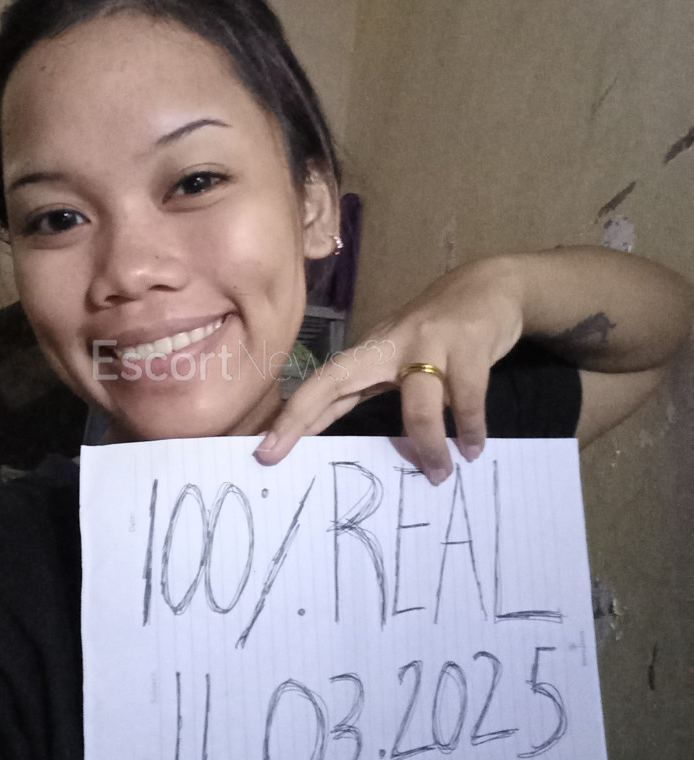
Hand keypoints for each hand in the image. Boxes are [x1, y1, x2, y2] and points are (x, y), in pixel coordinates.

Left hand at [254, 256, 523, 481]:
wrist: (493, 286)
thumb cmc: (443, 332)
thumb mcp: (405, 359)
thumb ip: (386, 393)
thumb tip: (370, 445)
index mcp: (370, 351)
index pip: (322, 383)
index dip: (293, 415)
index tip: (266, 450)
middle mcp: (391, 342)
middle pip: (337, 379)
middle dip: (306, 418)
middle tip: (290, 462)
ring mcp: (429, 341)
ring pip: (418, 401)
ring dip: (429, 443)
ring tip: (439, 474)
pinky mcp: (469, 343)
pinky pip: (466, 397)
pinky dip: (471, 428)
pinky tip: (474, 449)